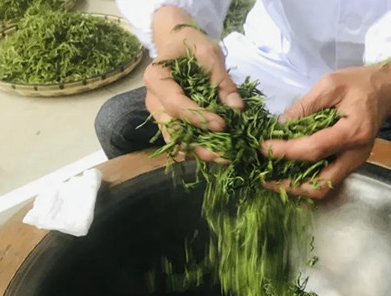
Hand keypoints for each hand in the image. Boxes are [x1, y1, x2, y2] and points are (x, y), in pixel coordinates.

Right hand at [145, 6, 242, 162]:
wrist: (179, 44)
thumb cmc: (192, 45)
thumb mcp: (210, 55)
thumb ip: (223, 82)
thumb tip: (237, 108)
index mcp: (156, 79)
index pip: (175, 104)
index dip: (198, 117)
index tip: (223, 125)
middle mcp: (153, 101)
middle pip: (172, 129)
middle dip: (198, 145)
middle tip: (223, 155)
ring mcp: (159, 114)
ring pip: (175, 140)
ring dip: (198, 151)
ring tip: (223, 157)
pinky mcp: (169, 123)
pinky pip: (180, 141)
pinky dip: (197, 149)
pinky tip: (217, 153)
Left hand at [261, 52, 390, 198]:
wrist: (387, 89)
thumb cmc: (360, 83)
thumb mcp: (330, 85)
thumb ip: (305, 106)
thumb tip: (280, 126)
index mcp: (353, 132)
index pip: (313, 150)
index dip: (286, 151)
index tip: (263, 148)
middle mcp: (356, 154)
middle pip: (322, 184)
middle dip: (292, 186)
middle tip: (266, 180)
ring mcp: (356, 162)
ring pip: (325, 187)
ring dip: (298, 187)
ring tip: (273, 179)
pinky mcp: (351, 162)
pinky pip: (328, 179)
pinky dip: (307, 180)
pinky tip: (289, 172)